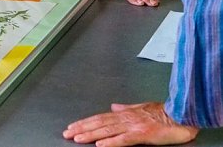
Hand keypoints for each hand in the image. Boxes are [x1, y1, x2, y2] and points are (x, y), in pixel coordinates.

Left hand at [63, 101, 198, 145]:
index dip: (85, 122)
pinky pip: (123, 139)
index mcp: (125, 113)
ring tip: (77, 138)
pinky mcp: (143, 134)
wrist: (182, 114)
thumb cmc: (164, 112)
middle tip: (67, 133)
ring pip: (107, 130)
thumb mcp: (141, 108)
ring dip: (90, 134)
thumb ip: (126, 108)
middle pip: (99, 123)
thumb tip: (113, 106)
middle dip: (82, 128)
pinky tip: (100, 144)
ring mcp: (133, 126)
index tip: (73, 126)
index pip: (100, 118)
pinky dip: (110, 142)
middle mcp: (126, 118)